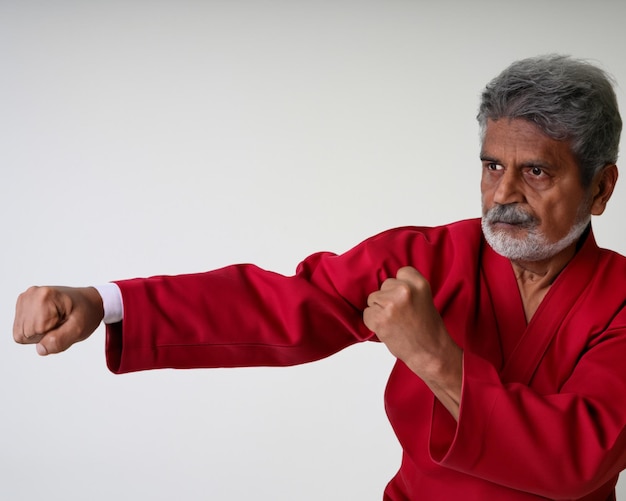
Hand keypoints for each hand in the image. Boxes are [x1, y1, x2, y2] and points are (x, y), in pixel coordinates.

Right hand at [13, 286, 103, 355]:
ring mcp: (25, 298)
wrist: (88, 302)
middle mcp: (31, 294)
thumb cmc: (85, 313)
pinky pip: (20, 329)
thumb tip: (40, 349)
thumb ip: (60, 341)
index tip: (63, 324)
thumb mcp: (79, 329)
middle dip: (42, 335)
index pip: (33, 333)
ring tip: (55, 321)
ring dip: (38, 333)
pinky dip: (34, 329)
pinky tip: (47, 320)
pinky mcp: (23, 304)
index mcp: (44, 297)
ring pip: (20, 332)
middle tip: (60, 324)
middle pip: (23, 333)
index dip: (48, 335)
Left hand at [363, 266, 461, 417]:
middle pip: (384, 285)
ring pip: (373, 299)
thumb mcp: (424, 299)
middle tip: (401, 314)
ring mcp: (391, 304)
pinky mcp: (379, 318)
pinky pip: (367, 314)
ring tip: (395, 322)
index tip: (405, 298)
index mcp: (419, 283)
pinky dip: (373, 322)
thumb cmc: (428, 328)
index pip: (400, 272)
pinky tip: (388, 329)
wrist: (430, 352)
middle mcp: (404, 290)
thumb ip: (408, 289)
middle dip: (388, 298)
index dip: (400, 286)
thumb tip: (386, 283)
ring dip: (379, 310)